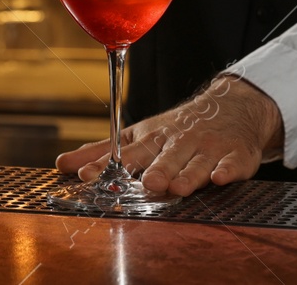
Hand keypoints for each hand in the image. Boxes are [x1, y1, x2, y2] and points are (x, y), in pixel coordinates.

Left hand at [55, 75, 283, 196]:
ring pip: (197, 162)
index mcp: (154, 138)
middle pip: (165, 157)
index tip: (86, 175)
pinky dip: (226, 170)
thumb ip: (102, 152)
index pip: (128, 153)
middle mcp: (179, 142)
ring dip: (188, 173)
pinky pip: (231, 164)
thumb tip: (62, 164)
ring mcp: (208, 148)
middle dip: (156, 169)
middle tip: (147, 183)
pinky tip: (220, 177)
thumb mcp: (139, 135)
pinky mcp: (235, 156)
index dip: (107, 164)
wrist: (231, 109)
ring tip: (178, 187)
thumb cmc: (176, 130)